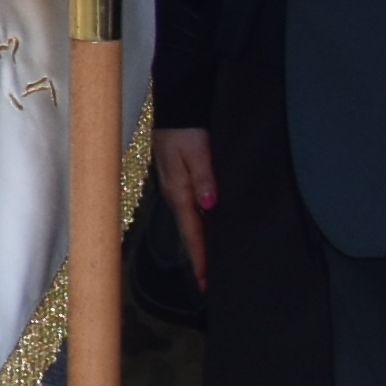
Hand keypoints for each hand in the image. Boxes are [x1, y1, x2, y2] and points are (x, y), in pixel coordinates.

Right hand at [154, 126, 219, 284]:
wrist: (175, 103)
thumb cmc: (186, 126)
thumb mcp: (196, 150)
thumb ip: (204, 177)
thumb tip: (210, 206)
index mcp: (179, 191)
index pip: (192, 232)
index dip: (200, 257)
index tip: (204, 283)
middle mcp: (177, 194)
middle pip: (190, 232)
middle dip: (199, 257)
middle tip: (208, 283)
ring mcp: (178, 186)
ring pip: (191, 222)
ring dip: (200, 242)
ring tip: (210, 264)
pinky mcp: (182, 178)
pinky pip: (192, 209)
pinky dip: (200, 225)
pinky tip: (208, 228)